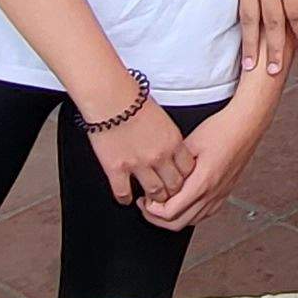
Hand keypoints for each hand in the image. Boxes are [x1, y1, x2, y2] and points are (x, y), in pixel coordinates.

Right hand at [83, 94, 193, 208]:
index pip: (188, 170)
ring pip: (154, 194)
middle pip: (175, 186)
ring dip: (153, 199)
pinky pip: (124, 193)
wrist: (109, 97)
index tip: (180, 180)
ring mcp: (138, 164)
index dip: (185, 178)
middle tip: (167, 195)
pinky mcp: (116, 169)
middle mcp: (159, 156)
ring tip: (150, 200)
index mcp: (173, 141)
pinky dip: (125, 199)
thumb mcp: (162, 117)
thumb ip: (168, 137)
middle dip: (172, 193)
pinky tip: (126, 198)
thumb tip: (169, 148)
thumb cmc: (132, 99)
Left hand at [138, 103, 267, 230]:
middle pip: (178, 223)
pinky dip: (189, 214)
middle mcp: (212, 193)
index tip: (144, 199)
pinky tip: (183, 204)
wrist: (245, 125)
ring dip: (173, 218)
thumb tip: (157, 176)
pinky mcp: (225, 192)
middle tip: (147, 206)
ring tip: (162, 204)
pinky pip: (204, 214)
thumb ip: (173, 164)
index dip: (151, 210)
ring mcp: (220, 195)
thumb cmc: (222, 129)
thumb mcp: (189, 143)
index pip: (170, 212)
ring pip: (191, 222)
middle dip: (157, 218)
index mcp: (201, 182)